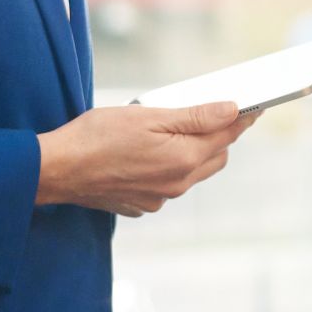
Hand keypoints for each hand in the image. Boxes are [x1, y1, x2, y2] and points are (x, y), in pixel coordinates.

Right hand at [36, 102, 255, 215]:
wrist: (57, 170)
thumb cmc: (97, 137)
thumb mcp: (148, 116)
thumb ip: (195, 116)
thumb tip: (231, 110)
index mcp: (184, 159)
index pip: (227, 135)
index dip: (242, 118)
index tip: (254, 106)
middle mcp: (178, 184)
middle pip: (216, 157)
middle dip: (219, 136)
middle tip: (210, 114)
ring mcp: (160, 198)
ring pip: (193, 173)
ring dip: (194, 153)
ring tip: (173, 132)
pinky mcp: (143, 204)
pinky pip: (169, 185)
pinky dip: (169, 168)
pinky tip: (149, 154)